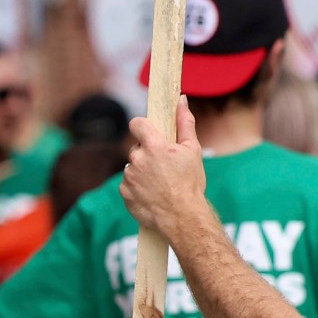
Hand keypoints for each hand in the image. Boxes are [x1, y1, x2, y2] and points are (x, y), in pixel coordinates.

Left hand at [121, 98, 208, 233]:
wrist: (182, 217)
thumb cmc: (190, 184)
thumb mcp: (192, 150)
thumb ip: (184, 123)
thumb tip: (181, 100)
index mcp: (153, 145)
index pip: (137, 124)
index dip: (143, 127)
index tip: (150, 134)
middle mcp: (137, 159)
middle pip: (137, 148)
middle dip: (147, 154)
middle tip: (164, 167)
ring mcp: (128, 177)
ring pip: (133, 167)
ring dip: (142, 171)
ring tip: (160, 184)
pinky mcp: (124, 193)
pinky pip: (128, 185)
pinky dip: (137, 188)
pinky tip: (152, 194)